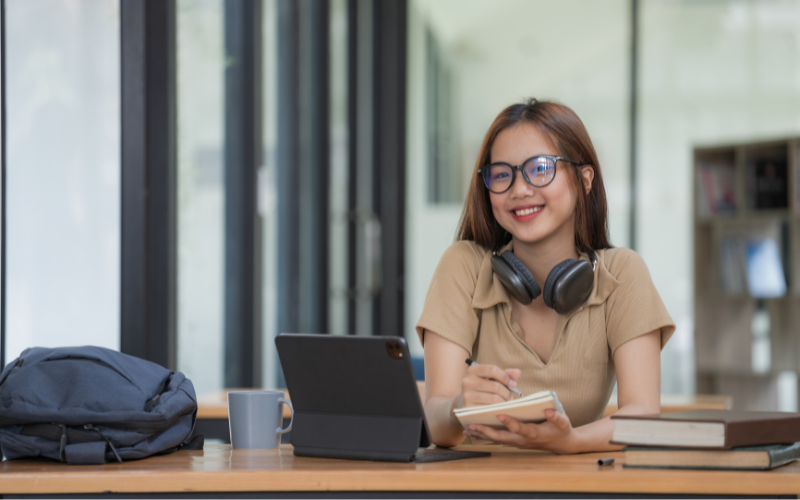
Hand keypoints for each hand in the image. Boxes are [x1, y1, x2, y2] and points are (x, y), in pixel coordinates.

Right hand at [459, 364, 520, 407]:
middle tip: (510, 397)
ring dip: (504, 402)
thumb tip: (518, 372)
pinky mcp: (469, 409)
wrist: (462, 402)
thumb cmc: (481, 388)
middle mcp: (467, 381)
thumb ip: (504, 374)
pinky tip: (499, 409)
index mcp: (472, 370)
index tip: (513, 384)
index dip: (506, 377)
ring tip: (505, 402)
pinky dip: (498, 409)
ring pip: (494, 399)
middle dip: (507, 393)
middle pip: (495, 386)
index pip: (493, 370)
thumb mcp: (490, 378)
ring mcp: (467, 396)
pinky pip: (490, 409)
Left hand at [463, 409, 578, 453]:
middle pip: (503, 437)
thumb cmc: (562, 430)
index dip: (510, 422)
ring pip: (498, 439)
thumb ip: (556, 417)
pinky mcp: (516, 441)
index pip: (520, 428)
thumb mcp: (563, 422)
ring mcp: (519, 442)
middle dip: (487, 431)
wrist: (562, 444)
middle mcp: (524, 439)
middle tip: (472, 426)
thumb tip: (547, 410)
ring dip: (483, 435)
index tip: (499, 414)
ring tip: (467, 429)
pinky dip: (487, 436)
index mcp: (535, 433)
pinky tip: (475, 432)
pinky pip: (499, 439)